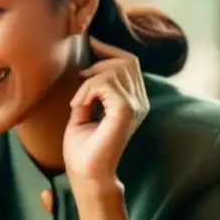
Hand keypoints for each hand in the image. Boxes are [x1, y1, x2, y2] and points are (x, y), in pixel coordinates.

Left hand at [64, 39, 147, 183]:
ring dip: (90, 81)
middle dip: (101, 62)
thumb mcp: (83, 112)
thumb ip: (89, 92)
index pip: (130, 63)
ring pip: (115, 69)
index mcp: (133, 101)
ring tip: (79, 102)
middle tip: (81, 78)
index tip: (90, 44)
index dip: (110, 50)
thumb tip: (86, 69)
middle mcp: (139, 102)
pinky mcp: (126, 111)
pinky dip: (88, 90)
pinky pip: (105, 83)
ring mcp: (136, 106)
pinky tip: (80, 106)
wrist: (86, 174)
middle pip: (127, 61)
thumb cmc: (83, 149)